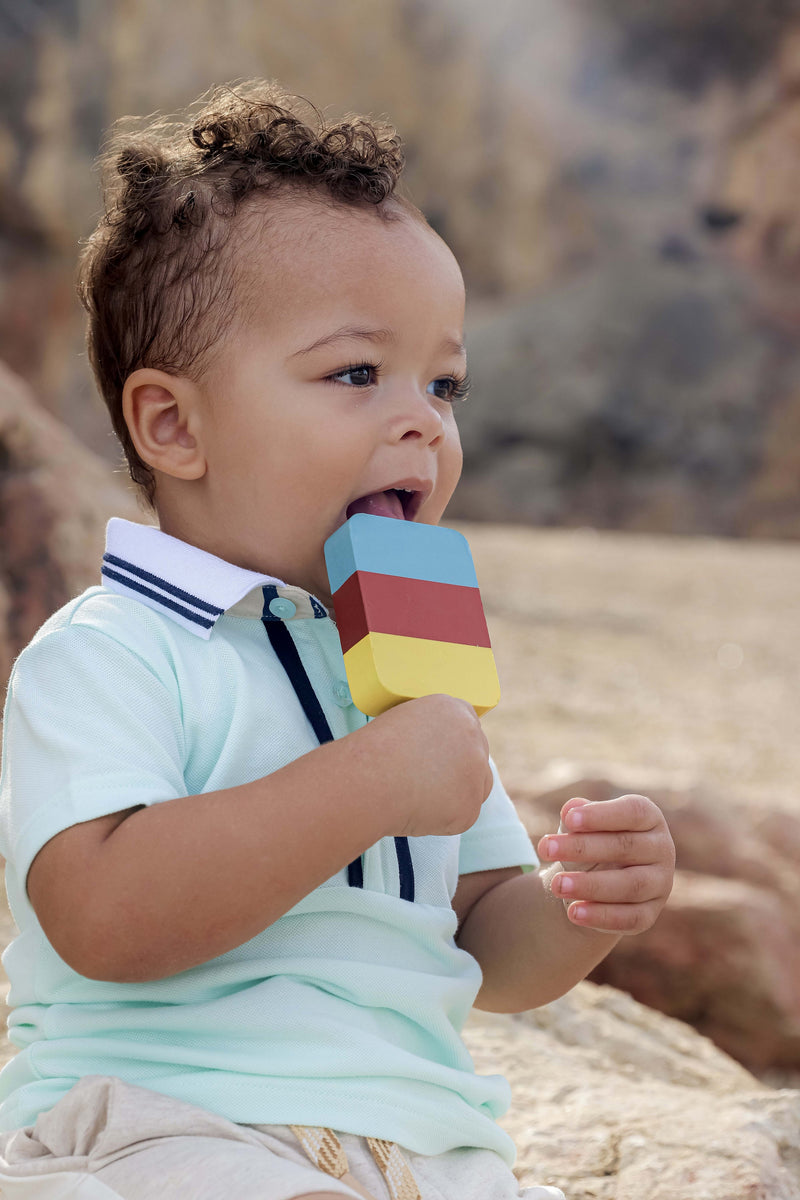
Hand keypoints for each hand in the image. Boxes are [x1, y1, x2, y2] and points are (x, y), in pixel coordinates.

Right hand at [367, 693, 493, 838]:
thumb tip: (435, 752)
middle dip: (458, 772)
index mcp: (455, 710)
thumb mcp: (403, 723)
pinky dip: (442, 820)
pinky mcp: (470, 808)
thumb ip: (429, 732)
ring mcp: (476, 773)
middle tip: (427, 783)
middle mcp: (473, 737)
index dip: (453, 746)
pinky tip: (416, 812)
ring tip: (418, 797)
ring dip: (455, 795)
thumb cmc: (373, 752)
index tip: (439, 759)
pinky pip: (461, 816)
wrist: (368, 780)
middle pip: (476, 758)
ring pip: (475, 788)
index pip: (468, 728)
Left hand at [537, 794, 675, 934]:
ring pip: (630, 885)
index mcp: (649, 818)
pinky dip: (601, 916)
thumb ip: (576, 816)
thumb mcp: (581, 827)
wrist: (597, 882)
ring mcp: (660, 884)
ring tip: (557, 885)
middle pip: (626, 847)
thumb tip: (570, 808)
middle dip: (583, 848)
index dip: (602, 815)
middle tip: (546, 849)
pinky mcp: (650, 914)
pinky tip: (573, 912)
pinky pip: (629, 918)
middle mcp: (662, 849)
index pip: (633, 812)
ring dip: (591, 885)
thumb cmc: (591, 843)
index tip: (569, 820)